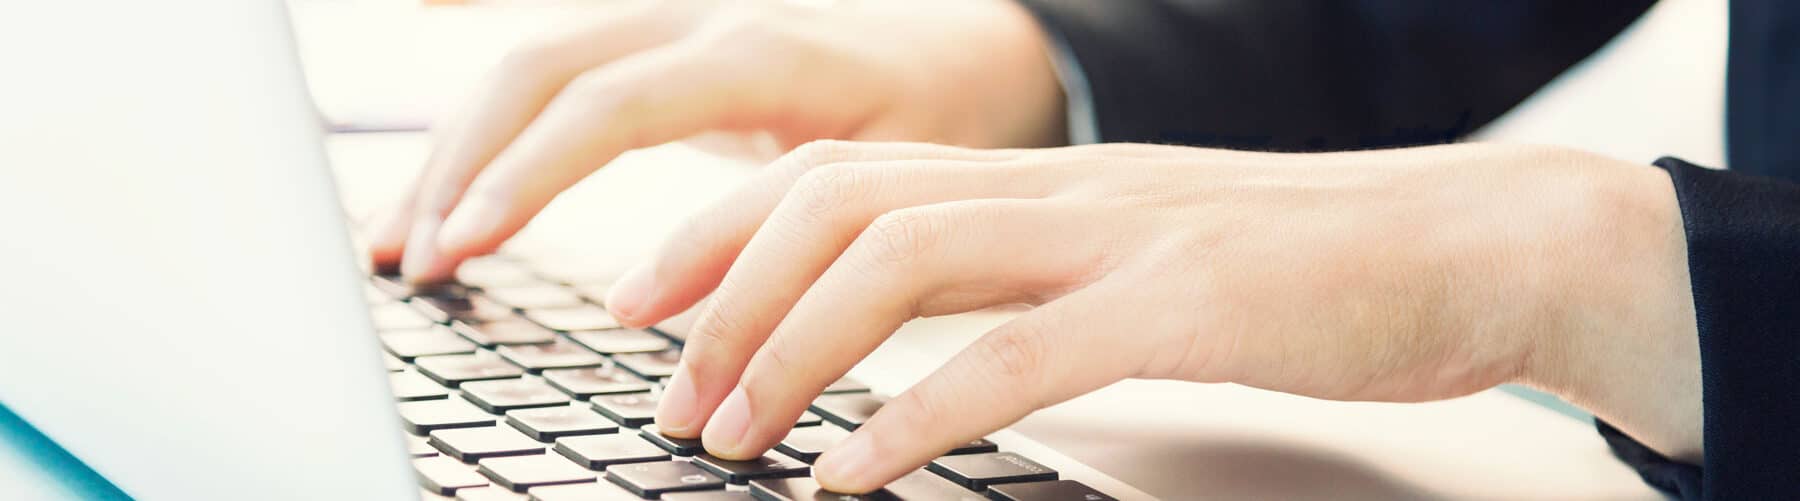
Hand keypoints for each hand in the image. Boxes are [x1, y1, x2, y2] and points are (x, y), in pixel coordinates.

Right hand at [369, 0, 1065, 281]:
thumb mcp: (887, 173)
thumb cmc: (938, 117)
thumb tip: (681, 311)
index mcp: (758, 51)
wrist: (972, 49)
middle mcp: (698, 19)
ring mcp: (669, 23)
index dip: (532, 171)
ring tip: (397, 244)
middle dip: (465, 167)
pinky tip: (449, 200)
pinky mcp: (655, 46)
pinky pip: (550, 79)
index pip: (614, 99)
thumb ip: (791, 226)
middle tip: (416, 262)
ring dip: (455, 153)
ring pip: (529, 68)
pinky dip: (490, 140)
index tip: (469, 241)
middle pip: (541, 70)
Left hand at [609, 140, 1701, 491]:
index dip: (724, 234)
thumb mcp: (1130, 260)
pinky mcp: (1183, 305)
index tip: (650, 309)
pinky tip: (850, 474)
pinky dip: (911, 415)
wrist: (1470, 244)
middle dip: (724, 294)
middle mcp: (1057, 193)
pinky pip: (1014, 355)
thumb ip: (1019, 281)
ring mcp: (1117, 239)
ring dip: (788, 348)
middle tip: (661, 393)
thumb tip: (906, 343)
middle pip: (838, 200)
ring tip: (725, 436)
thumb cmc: (1300, 272)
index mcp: (1037, 183)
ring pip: (902, 257)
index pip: (838, 175)